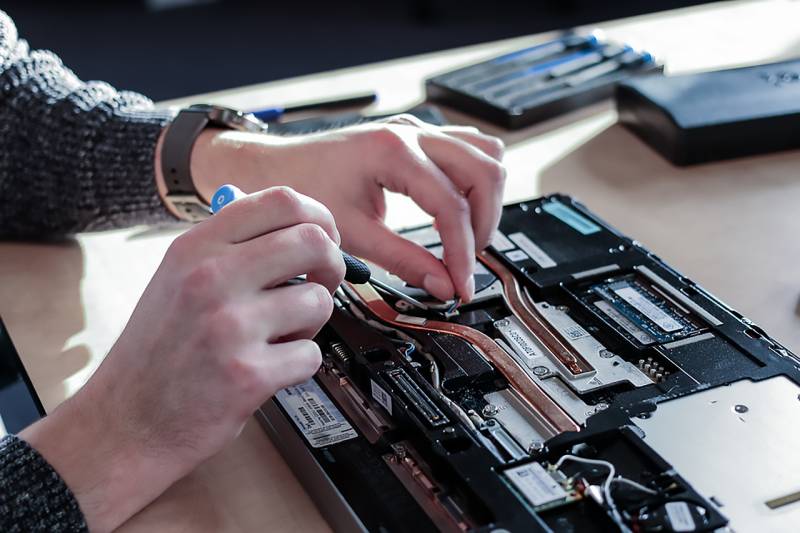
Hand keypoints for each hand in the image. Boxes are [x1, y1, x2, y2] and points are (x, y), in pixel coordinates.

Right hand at [21, 187, 344, 531]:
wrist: (128, 420)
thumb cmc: (160, 349)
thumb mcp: (177, 277)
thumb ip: (232, 246)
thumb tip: (301, 225)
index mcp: (196, 247)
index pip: (281, 202)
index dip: (319, 217)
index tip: (325, 237)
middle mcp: (212, 278)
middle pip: (314, 243)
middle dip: (333, 265)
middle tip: (322, 283)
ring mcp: (231, 326)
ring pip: (319, 302)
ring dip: (311, 323)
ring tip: (279, 336)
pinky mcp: (249, 375)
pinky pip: (311, 354)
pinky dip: (299, 364)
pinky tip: (269, 369)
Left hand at [185, 115, 505, 301]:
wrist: (277, 167)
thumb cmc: (303, 188)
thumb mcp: (352, 233)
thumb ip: (403, 260)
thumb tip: (441, 285)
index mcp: (393, 152)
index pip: (451, 206)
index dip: (462, 253)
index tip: (460, 284)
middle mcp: (411, 133)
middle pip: (485, 172)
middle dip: (483, 224)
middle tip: (466, 262)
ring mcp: (417, 130)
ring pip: (486, 153)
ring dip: (485, 199)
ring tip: (466, 237)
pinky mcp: (418, 136)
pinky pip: (470, 148)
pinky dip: (474, 181)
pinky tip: (459, 209)